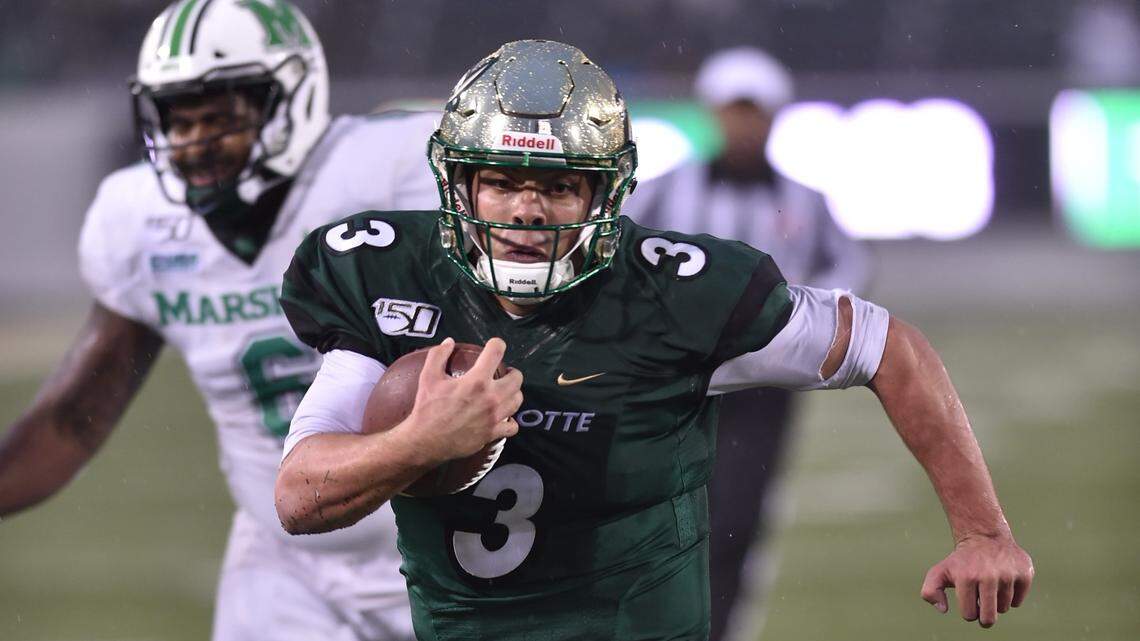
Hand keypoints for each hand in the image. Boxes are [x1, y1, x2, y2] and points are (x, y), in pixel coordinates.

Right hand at [402, 337, 522, 464]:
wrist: (425, 441)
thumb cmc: (427, 408)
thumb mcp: (428, 377)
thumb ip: (438, 355)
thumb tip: (449, 342)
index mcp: (476, 381)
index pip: (496, 352)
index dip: (497, 344)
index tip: (494, 345)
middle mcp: (491, 397)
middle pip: (516, 378)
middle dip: (511, 372)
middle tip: (502, 373)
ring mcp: (494, 417)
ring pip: (517, 400)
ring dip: (513, 393)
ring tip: (505, 392)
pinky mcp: (493, 433)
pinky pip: (513, 426)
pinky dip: (510, 421)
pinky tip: (503, 417)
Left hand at [921, 533, 1033, 627]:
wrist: (984, 536)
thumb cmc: (961, 560)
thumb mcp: (939, 572)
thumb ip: (930, 592)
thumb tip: (943, 609)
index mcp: (966, 577)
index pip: (970, 615)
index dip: (968, 611)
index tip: (968, 599)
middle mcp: (989, 576)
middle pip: (989, 618)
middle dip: (984, 617)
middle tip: (982, 605)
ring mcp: (1009, 574)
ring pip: (1004, 608)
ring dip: (996, 602)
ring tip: (990, 585)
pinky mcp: (1025, 573)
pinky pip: (1018, 601)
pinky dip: (1011, 596)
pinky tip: (1003, 581)